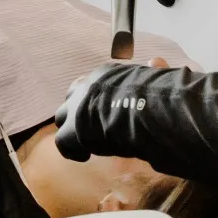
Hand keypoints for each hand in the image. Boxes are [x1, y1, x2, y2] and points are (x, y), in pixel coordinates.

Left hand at [53, 58, 167, 160]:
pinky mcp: (71, 129)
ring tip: (86, 142)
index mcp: (105, 73)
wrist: (139, 109)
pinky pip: (62, 141)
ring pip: (62, 117)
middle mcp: (86, 86)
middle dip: (77, 109)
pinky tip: (86, 156)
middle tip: (90, 124)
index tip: (105, 109)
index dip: (96, 97)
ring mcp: (75, 106)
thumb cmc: (154, 95)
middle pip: (71, 96)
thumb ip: (153, 71)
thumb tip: (155, 61)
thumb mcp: (155, 79)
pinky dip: (73, 150)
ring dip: (72, 129)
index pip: (92, 82)